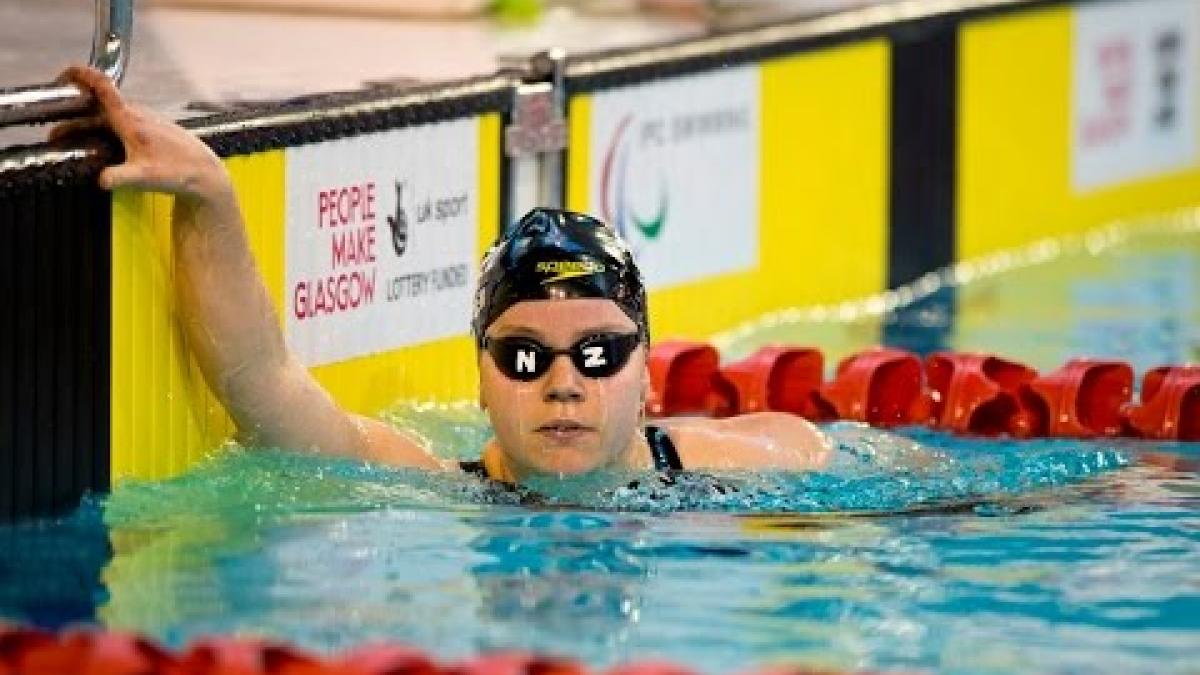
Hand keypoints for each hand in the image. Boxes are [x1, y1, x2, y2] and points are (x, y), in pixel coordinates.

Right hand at [51, 65, 229, 202]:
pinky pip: (122, 124)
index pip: (102, 86)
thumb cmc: (179, 172)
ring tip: (73, 140)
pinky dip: (105, 130)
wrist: (206, 174)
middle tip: (57, 132)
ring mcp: (146, 121)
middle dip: (75, 116)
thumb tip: (102, 181)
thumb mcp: (145, 177)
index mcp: (131, 119)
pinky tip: (103, 145)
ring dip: (89, 124)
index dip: (80, 75)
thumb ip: (121, 177)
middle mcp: (138, 115)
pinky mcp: (153, 130)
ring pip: (110, 116)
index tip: (63, 76)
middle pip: (99, 107)